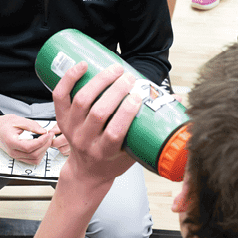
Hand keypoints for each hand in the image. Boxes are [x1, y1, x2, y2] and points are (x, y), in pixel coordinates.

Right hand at [0, 113, 55, 164]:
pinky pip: (32, 160)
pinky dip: (39, 154)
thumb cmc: (4, 124)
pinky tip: (41, 145)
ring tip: (46, 140)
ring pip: (34, 160)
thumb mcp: (18, 120)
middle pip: (34, 155)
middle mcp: (13, 152)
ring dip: (43, 151)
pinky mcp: (19, 157)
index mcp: (11, 142)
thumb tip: (43, 131)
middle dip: (45, 145)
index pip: (30, 147)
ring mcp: (15, 156)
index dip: (42, 141)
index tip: (48, 134)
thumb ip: (32, 125)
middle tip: (49, 135)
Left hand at [52, 61, 140, 192]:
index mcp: (105, 152)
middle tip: (129, 78)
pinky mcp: (61, 118)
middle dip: (115, 91)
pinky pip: (61, 95)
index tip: (138, 96)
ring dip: (99, 81)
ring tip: (114, 70)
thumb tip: (176, 100)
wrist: (87, 172)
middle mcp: (85, 141)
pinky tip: (82, 65)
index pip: (114, 132)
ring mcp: (71, 129)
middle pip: (98, 113)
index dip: (126, 112)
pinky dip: (69, 78)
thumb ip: (153, 127)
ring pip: (82, 101)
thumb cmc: (114, 161)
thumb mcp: (135, 151)